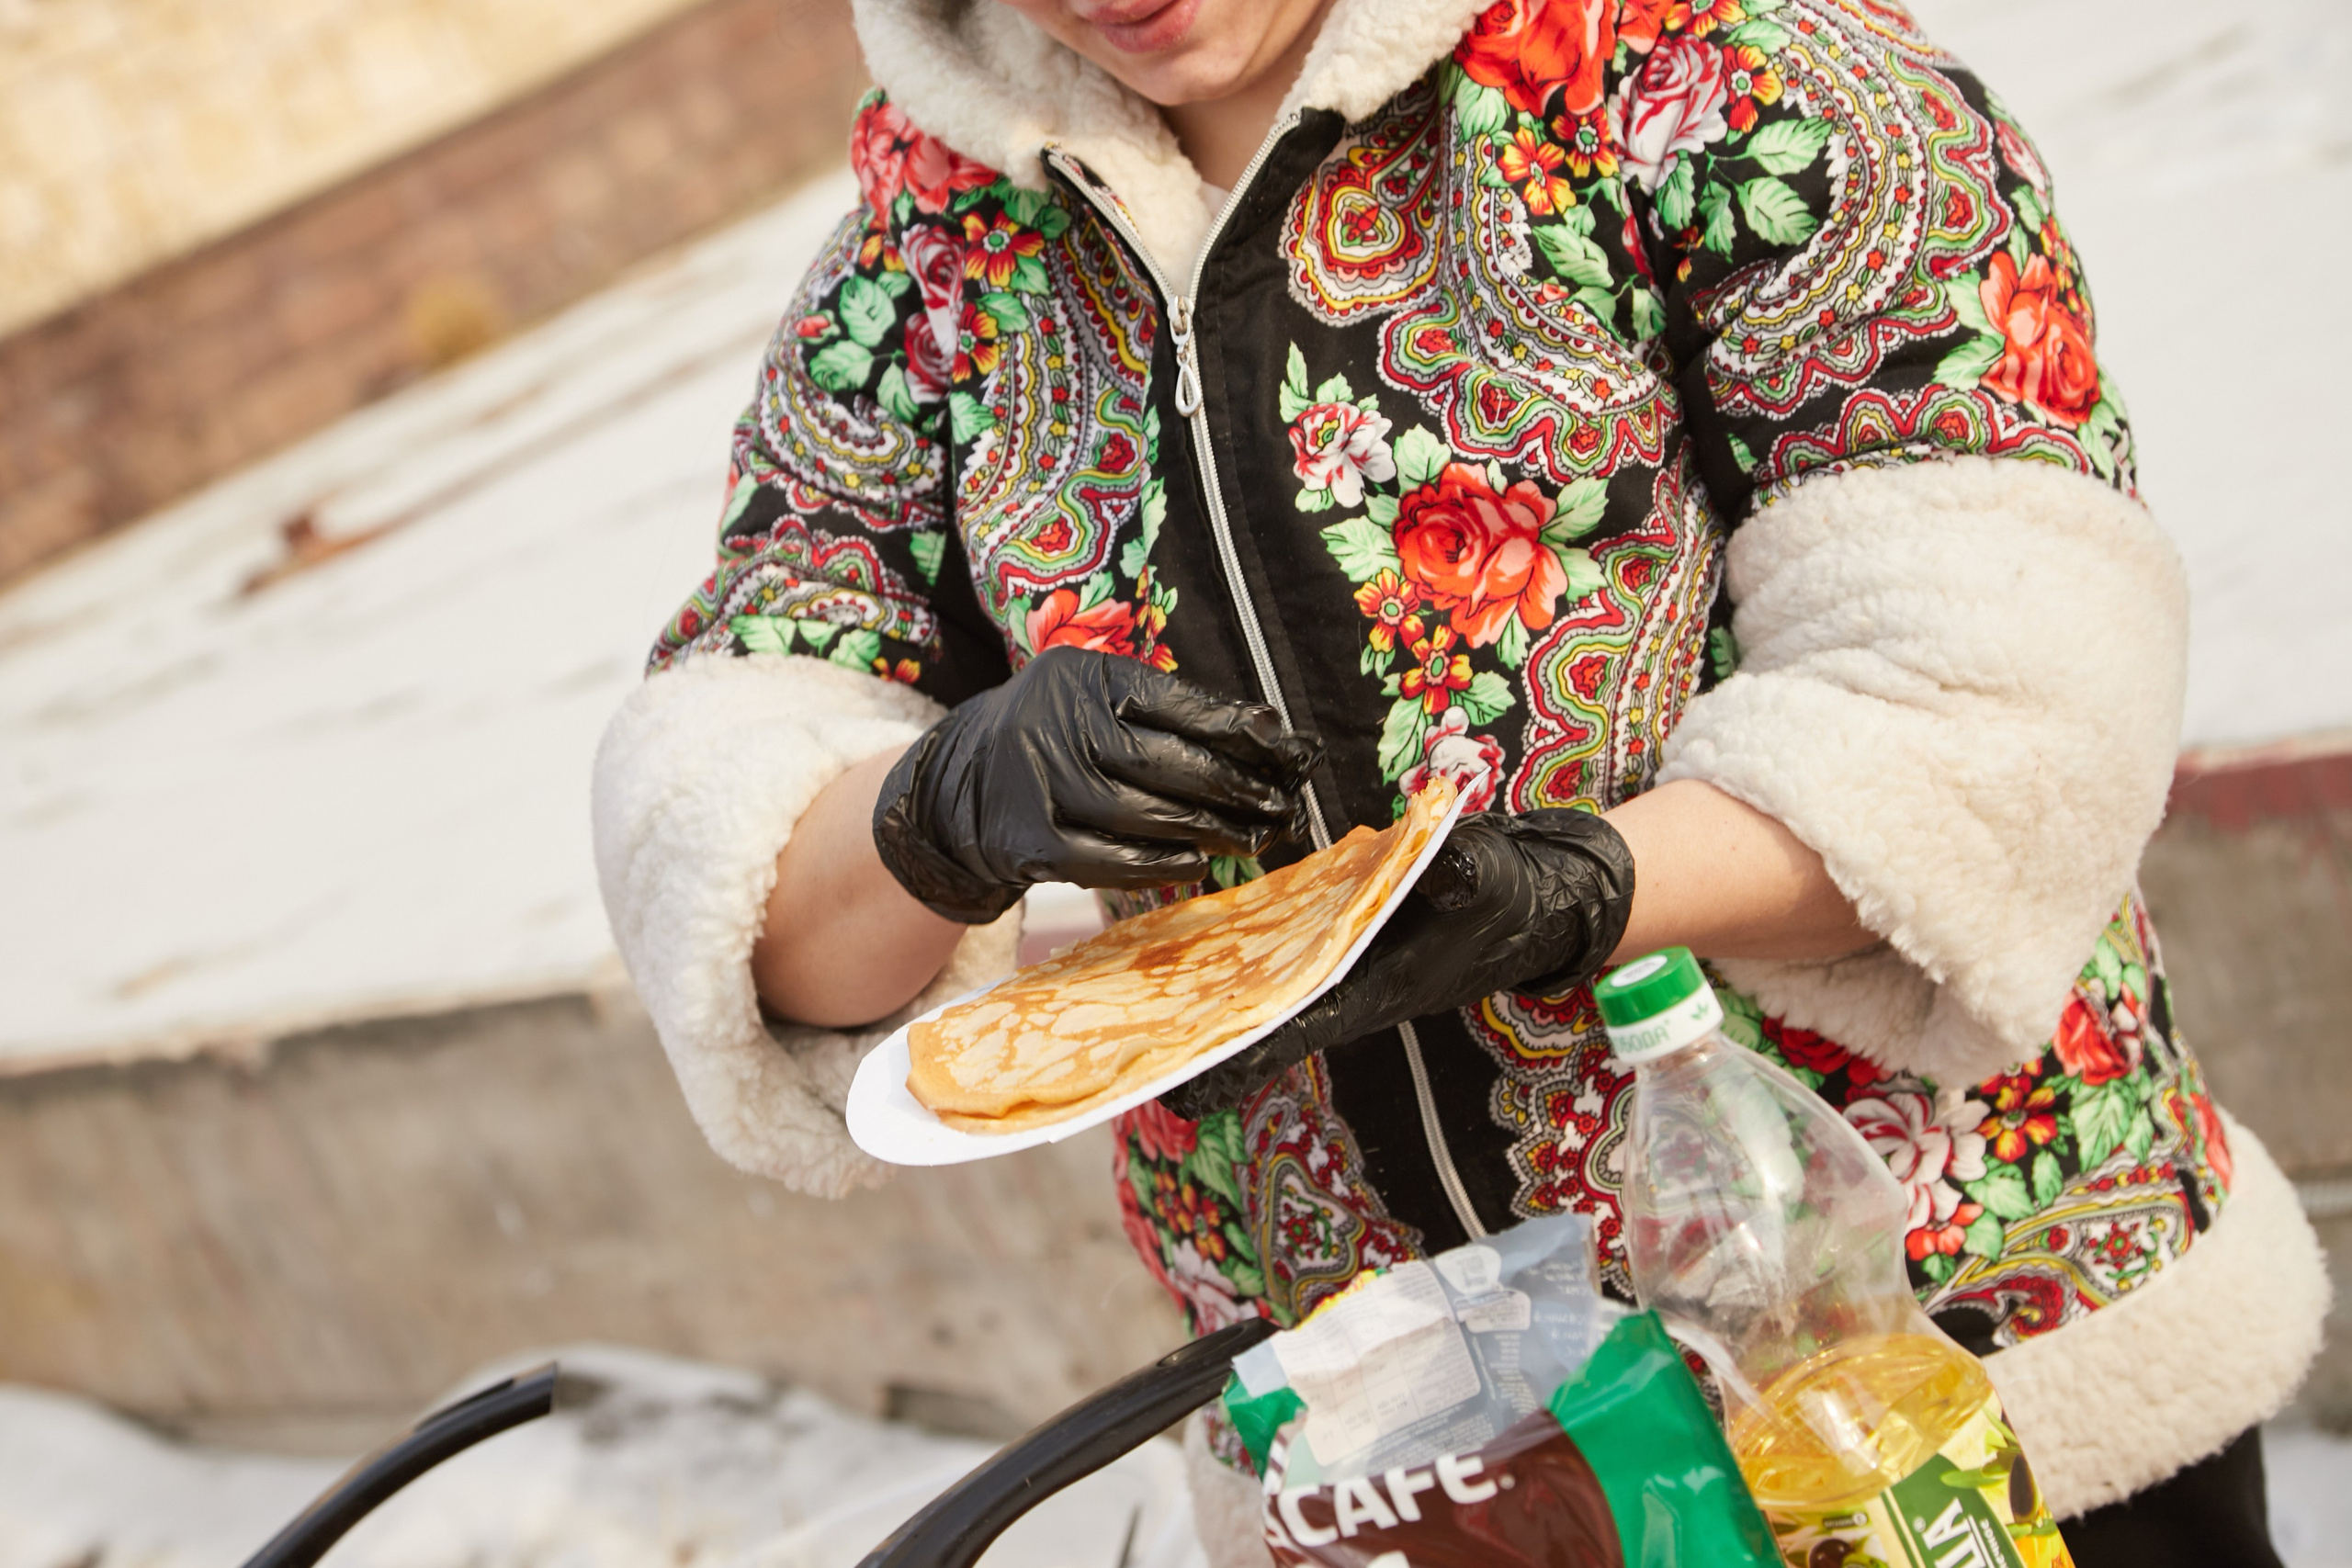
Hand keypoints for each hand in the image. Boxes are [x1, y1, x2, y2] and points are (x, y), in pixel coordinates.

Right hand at [872, 646, 1322, 922]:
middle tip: (1280, 805)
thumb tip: (1263, 736)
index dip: (1233, 726)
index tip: (1285, 745)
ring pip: (1138, 813)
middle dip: (1232, 786)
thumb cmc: (1056, 735)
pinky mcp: (1028, 839)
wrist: (963, 780)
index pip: (1171, 701)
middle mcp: (1054, 723)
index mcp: (1082, 677)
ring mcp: (1039, 783)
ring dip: (1205, 829)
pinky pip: (1105, 858)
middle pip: (1160, 760)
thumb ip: (1167, 711)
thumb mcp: (1097, 698)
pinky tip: (1195, 861)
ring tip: (1251, 836)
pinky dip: (1157, 863)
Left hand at [1162, 808, 1634, 1117]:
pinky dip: (1230, 964)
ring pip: (1257, 998)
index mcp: (1369, 990)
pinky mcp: (1332, 945)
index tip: (1178, 1093)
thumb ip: (1464, 872)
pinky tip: (1181, 955)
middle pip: (1255, 1026)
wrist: (1531, 902)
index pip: (1289, 1033)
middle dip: (1195, 1043)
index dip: (1236, 1061)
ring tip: (1126, 1015)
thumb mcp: (1490, 877)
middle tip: (1118, 1059)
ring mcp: (1335, 971)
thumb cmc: (1505, 896)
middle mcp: (1341, 989)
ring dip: (1203, 1006)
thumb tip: (1441, 864)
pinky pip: (1270, 963)